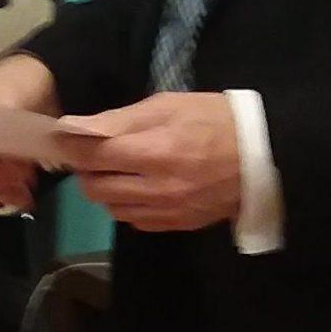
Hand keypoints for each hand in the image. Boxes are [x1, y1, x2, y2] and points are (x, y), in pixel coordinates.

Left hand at [59, 91, 242, 231]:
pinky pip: (135, 221)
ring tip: (120, 169)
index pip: (91, 156)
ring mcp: (168, 211)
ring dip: (106, 189)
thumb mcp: (168, 106)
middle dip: (87, 169)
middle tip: (97, 153)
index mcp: (155, 152)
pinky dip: (128, 205)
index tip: (66, 138)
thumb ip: (119, 120)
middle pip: (95, 188)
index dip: (72, 146)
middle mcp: (158, 188)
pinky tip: (140, 187)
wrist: (265, 156)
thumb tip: (73, 128)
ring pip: (111, 208)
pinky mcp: (178, 226)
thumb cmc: (214, 120)